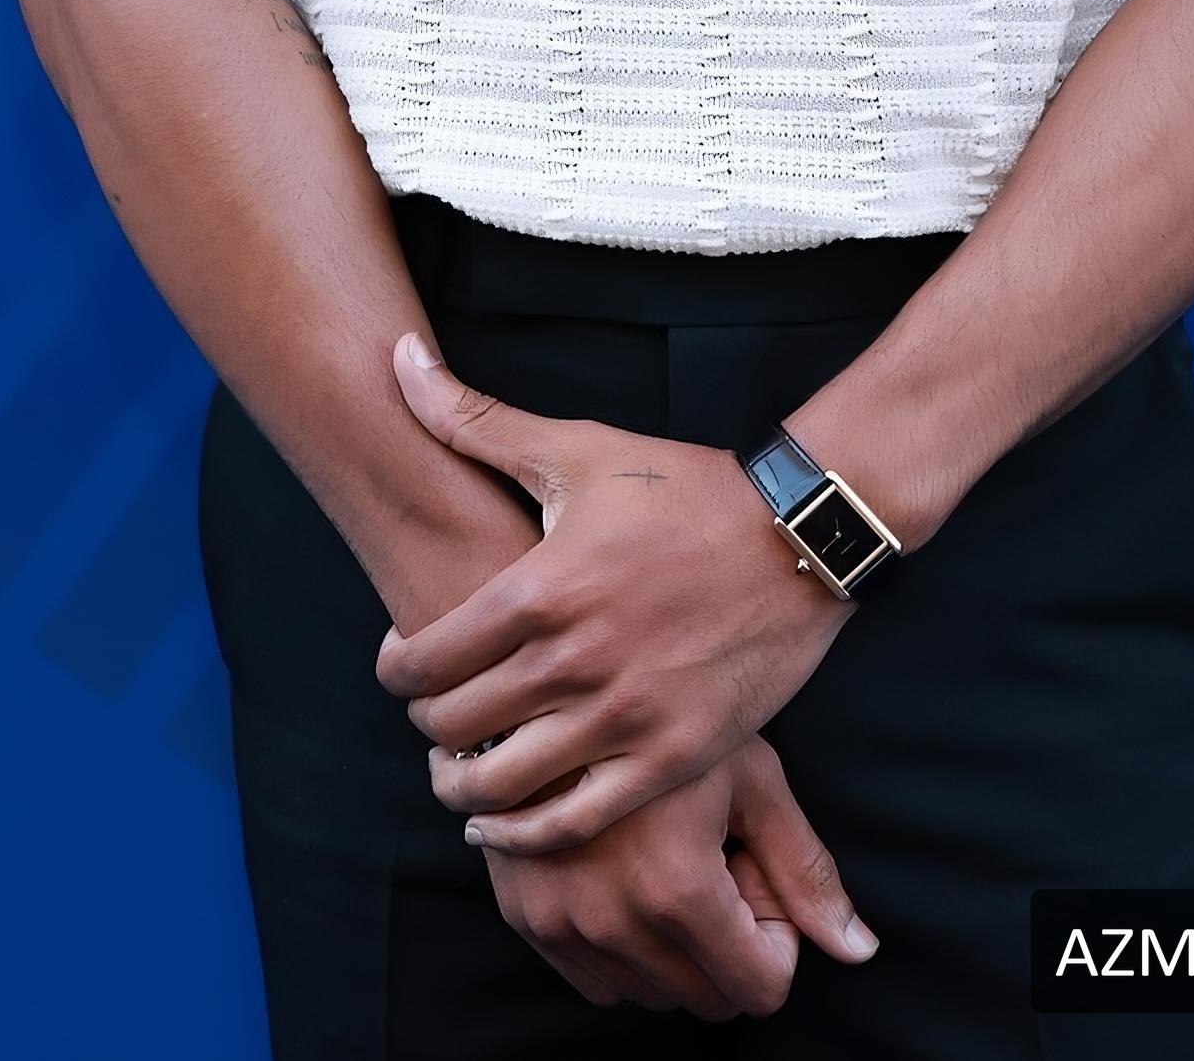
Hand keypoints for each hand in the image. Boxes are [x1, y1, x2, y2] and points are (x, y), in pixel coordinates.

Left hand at [377, 333, 852, 849]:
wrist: (798, 534)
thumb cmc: (682, 487)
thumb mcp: (576, 448)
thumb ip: (474, 416)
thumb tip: (398, 358)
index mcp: (540, 590)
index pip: (424, 658)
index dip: (395, 669)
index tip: (398, 664)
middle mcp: (574, 663)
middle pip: (455, 725)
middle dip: (428, 723)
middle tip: (431, 715)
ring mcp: (624, 720)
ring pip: (503, 788)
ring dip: (462, 787)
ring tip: (456, 772)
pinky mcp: (671, 761)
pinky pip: (574, 823)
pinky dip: (524, 834)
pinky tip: (503, 822)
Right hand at [483, 735, 879, 1017]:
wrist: (549, 677)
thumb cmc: (663, 711)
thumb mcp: (750, 775)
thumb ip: (805, 869)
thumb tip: (859, 950)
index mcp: (677, 889)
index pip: (761, 988)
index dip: (774, 932)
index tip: (751, 865)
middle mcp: (613, 921)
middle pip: (709, 1001)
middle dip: (727, 942)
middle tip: (711, 856)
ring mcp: (561, 923)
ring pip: (652, 995)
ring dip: (673, 946)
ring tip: (662, 854)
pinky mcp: (526, 918)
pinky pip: (597, 980)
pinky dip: (622, 945)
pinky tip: (620, 869)